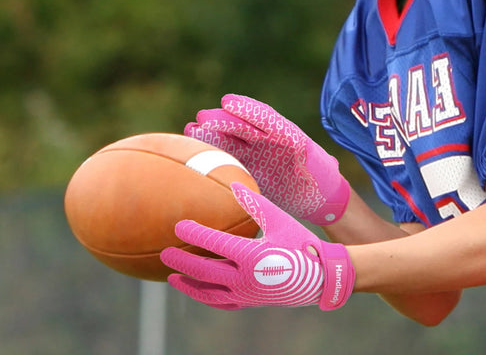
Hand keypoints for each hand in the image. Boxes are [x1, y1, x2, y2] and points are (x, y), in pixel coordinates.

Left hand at [161, 182, 354, 310]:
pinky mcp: (250, 302)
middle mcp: (245, 278)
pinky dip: (205, 296)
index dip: (194, 234)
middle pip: (204, 271)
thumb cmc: (301, 243)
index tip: (178, 226)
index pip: (215, 244)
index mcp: (252, 255)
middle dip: (181, 262)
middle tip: (164, 253)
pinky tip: (196, 289)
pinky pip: (221, 302)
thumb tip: (233, 183)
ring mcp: (246, 294)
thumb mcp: (280, 220)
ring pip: (208, 292)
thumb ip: (255, 203)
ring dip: (188, 285)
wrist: (321, 277)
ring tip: (171, 277)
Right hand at [185, 94, 350, 224]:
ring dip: (211, 134)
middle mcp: (269, 139)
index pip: (266, 119)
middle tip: (201, 120)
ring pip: (231, 139)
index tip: (228, 102)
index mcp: (289, 136)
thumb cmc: (322, 178)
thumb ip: (322, 163)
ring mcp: (256, 150)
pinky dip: (213, 149)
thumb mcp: (324, 168)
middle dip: (223, 122)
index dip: (248, 110)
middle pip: (243, 127)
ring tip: (191, 130)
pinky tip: (197, 142)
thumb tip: (327, 163)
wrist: (317, 194)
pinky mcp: (247, 164)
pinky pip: (229, 155)